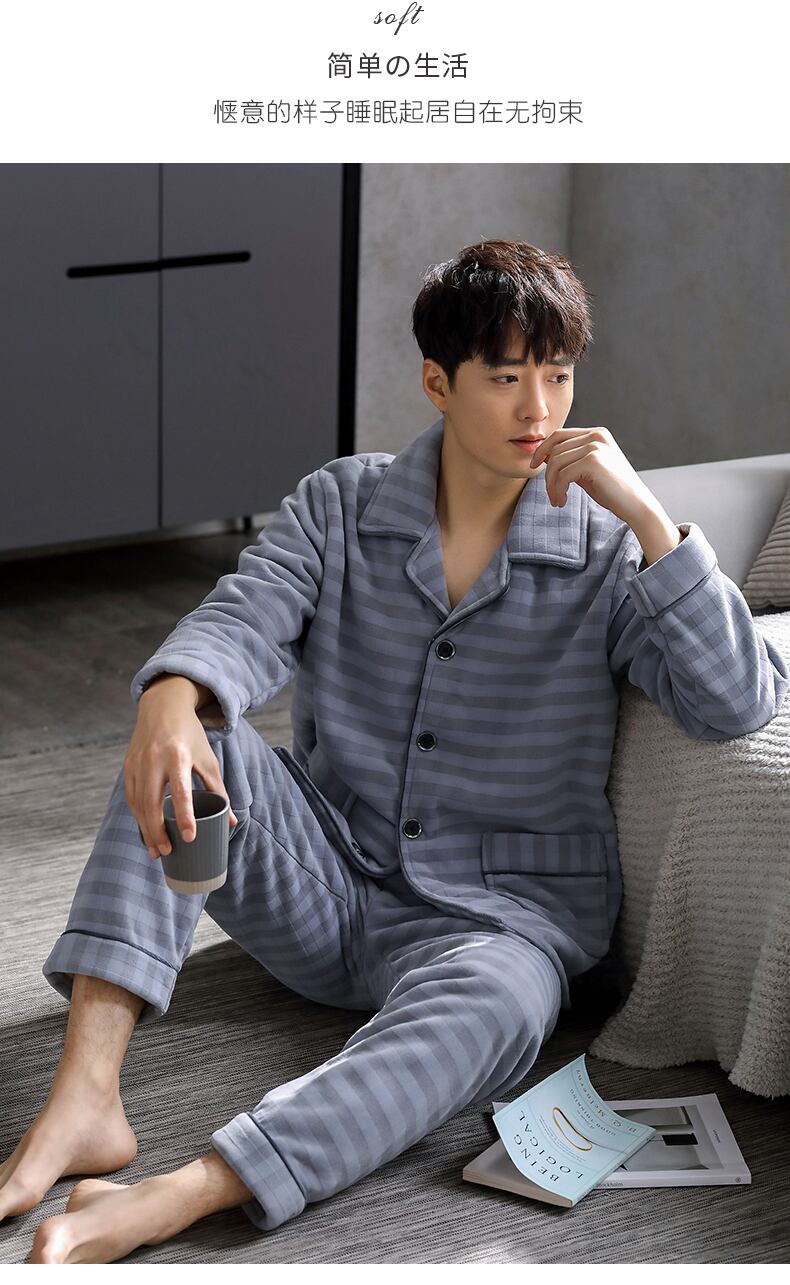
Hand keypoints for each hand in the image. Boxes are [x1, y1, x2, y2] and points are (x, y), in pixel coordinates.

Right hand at [124, 688, 237, 860]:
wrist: (163, 707)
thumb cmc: (191, 735)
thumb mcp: (208, 759)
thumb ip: (219, 790)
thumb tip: (230, 822)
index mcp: (179, 755)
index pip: (180, 791)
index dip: (185, 816)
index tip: (189, 837)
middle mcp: (155, 759)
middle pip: (152, 802)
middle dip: (157, 831)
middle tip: (166, 852)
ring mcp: (138, 763)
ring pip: (138, 803)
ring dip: (145, 829)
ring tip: (156, 850)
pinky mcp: (128, 766)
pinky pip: (131, 797)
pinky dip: (138, 816)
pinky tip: (146, 830)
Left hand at [530, 426, 660, 526]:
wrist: (636, 505)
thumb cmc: (611, 490)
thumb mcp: (588, 469)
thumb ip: (570, 459)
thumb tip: (543, 456)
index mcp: (596, 433)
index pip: (559, 435)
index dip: (542, 449)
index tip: (534, 466)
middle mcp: (596, 435)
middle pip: (555, 450)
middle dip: (548, 475)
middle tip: (552, 495)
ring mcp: (595, 446)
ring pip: (556, 463)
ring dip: (551, 485)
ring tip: (557, 500)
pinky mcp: (593, 461)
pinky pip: (562, 475)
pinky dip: (557, 490)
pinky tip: (562, 501)